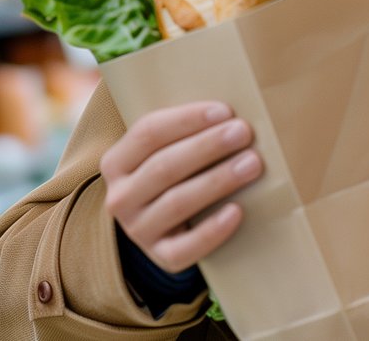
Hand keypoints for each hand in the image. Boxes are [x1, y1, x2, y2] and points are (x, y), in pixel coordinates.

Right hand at [100, 101, 263, 273]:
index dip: (187, 119)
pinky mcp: (161, 257)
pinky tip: (237, 211)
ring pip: (177, 203)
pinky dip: (212, 230)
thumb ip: (186, 132)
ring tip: (252, 164)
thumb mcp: (167, 151)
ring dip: (217, 180)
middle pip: (164, 166)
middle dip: (207, 146)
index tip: (225, 110)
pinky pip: (185, 248)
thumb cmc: (177, 174)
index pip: (148, 132)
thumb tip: (229, 114)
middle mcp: (121, 197)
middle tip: (243, 132)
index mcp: (117, 162)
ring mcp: (138, 230)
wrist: (168, 227)